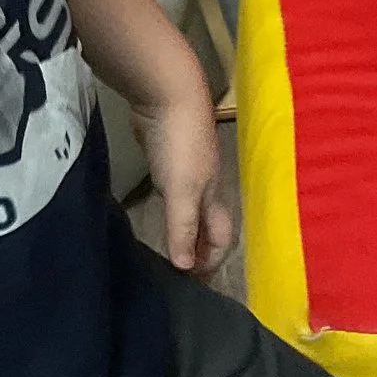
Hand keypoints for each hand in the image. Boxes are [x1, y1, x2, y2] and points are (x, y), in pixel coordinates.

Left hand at [138, 87, 235, 274]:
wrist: (168, 94)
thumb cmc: (181, 145)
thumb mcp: (182, 191)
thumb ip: (183, 228)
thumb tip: (185, 268)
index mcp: (214, 198)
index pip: (222, 239)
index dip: (213, 261)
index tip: (195, 282)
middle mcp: (205, 188)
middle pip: (208, 227)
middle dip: (199, 250)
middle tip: (181, 272)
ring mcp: (187, 172)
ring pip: (190, 210)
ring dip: (183, 230)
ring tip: (167, 250)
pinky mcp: (166, 158)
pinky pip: (171, 193)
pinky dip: (168, 209)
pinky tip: (154, 213)